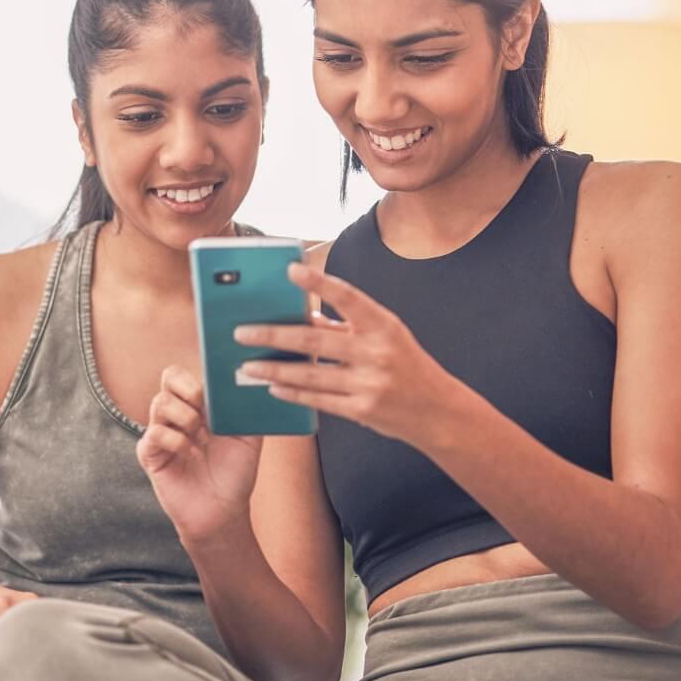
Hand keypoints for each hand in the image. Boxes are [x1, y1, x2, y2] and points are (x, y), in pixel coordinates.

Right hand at [136, 365, 261, 543]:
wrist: (224, 511)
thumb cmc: (236, 474)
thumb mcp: (250, 437)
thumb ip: (246, 409)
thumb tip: (247, 383)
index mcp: (198, 406)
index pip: (186, 373)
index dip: (198, 377)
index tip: (216, 397)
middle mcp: (177, 415)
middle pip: (169, 376)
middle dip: (190, 389)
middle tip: (204, 410)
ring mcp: (161, 433)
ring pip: (160, 402)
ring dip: (186, 416)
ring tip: (199, 437)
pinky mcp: (150, 454)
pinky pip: (154, 433)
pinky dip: (175, 440)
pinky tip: (189, 453)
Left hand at [233, 262, 478, 447]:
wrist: (438, 411)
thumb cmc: (407, 366)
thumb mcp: (385, 337)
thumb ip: (345, 325)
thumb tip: (303, 313)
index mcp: (384, 325)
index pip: (347, 296)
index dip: (319, 281)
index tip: (290, 269)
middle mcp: (377, 352)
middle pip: (315, 339)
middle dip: (273, 335)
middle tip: (242, 332)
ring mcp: (370, 383)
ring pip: (311, 374)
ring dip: (274, 368)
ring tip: (247, 364)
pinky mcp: (363, 410)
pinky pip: (319, 400)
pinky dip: (293, 393)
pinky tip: (272, 387)